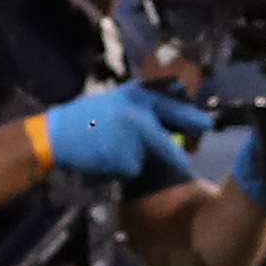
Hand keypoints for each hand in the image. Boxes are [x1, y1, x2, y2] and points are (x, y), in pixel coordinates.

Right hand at [32, 83, 212, 182]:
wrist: (56, 137)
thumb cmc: (86, 119)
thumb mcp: (116, 100)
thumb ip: (144, 101)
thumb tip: (180, 97)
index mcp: (137, 96)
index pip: (175, 105)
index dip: (194, 117)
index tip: (209, 125)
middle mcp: (140, 114)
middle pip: (174, 134)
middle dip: (186, 145)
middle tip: (191, 157)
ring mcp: (133, 138)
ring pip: (153, 156)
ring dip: (142, 159)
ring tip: (115, 152)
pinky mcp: (126, 159)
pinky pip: (134, 169)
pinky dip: (124, 170)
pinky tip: (106, 160)